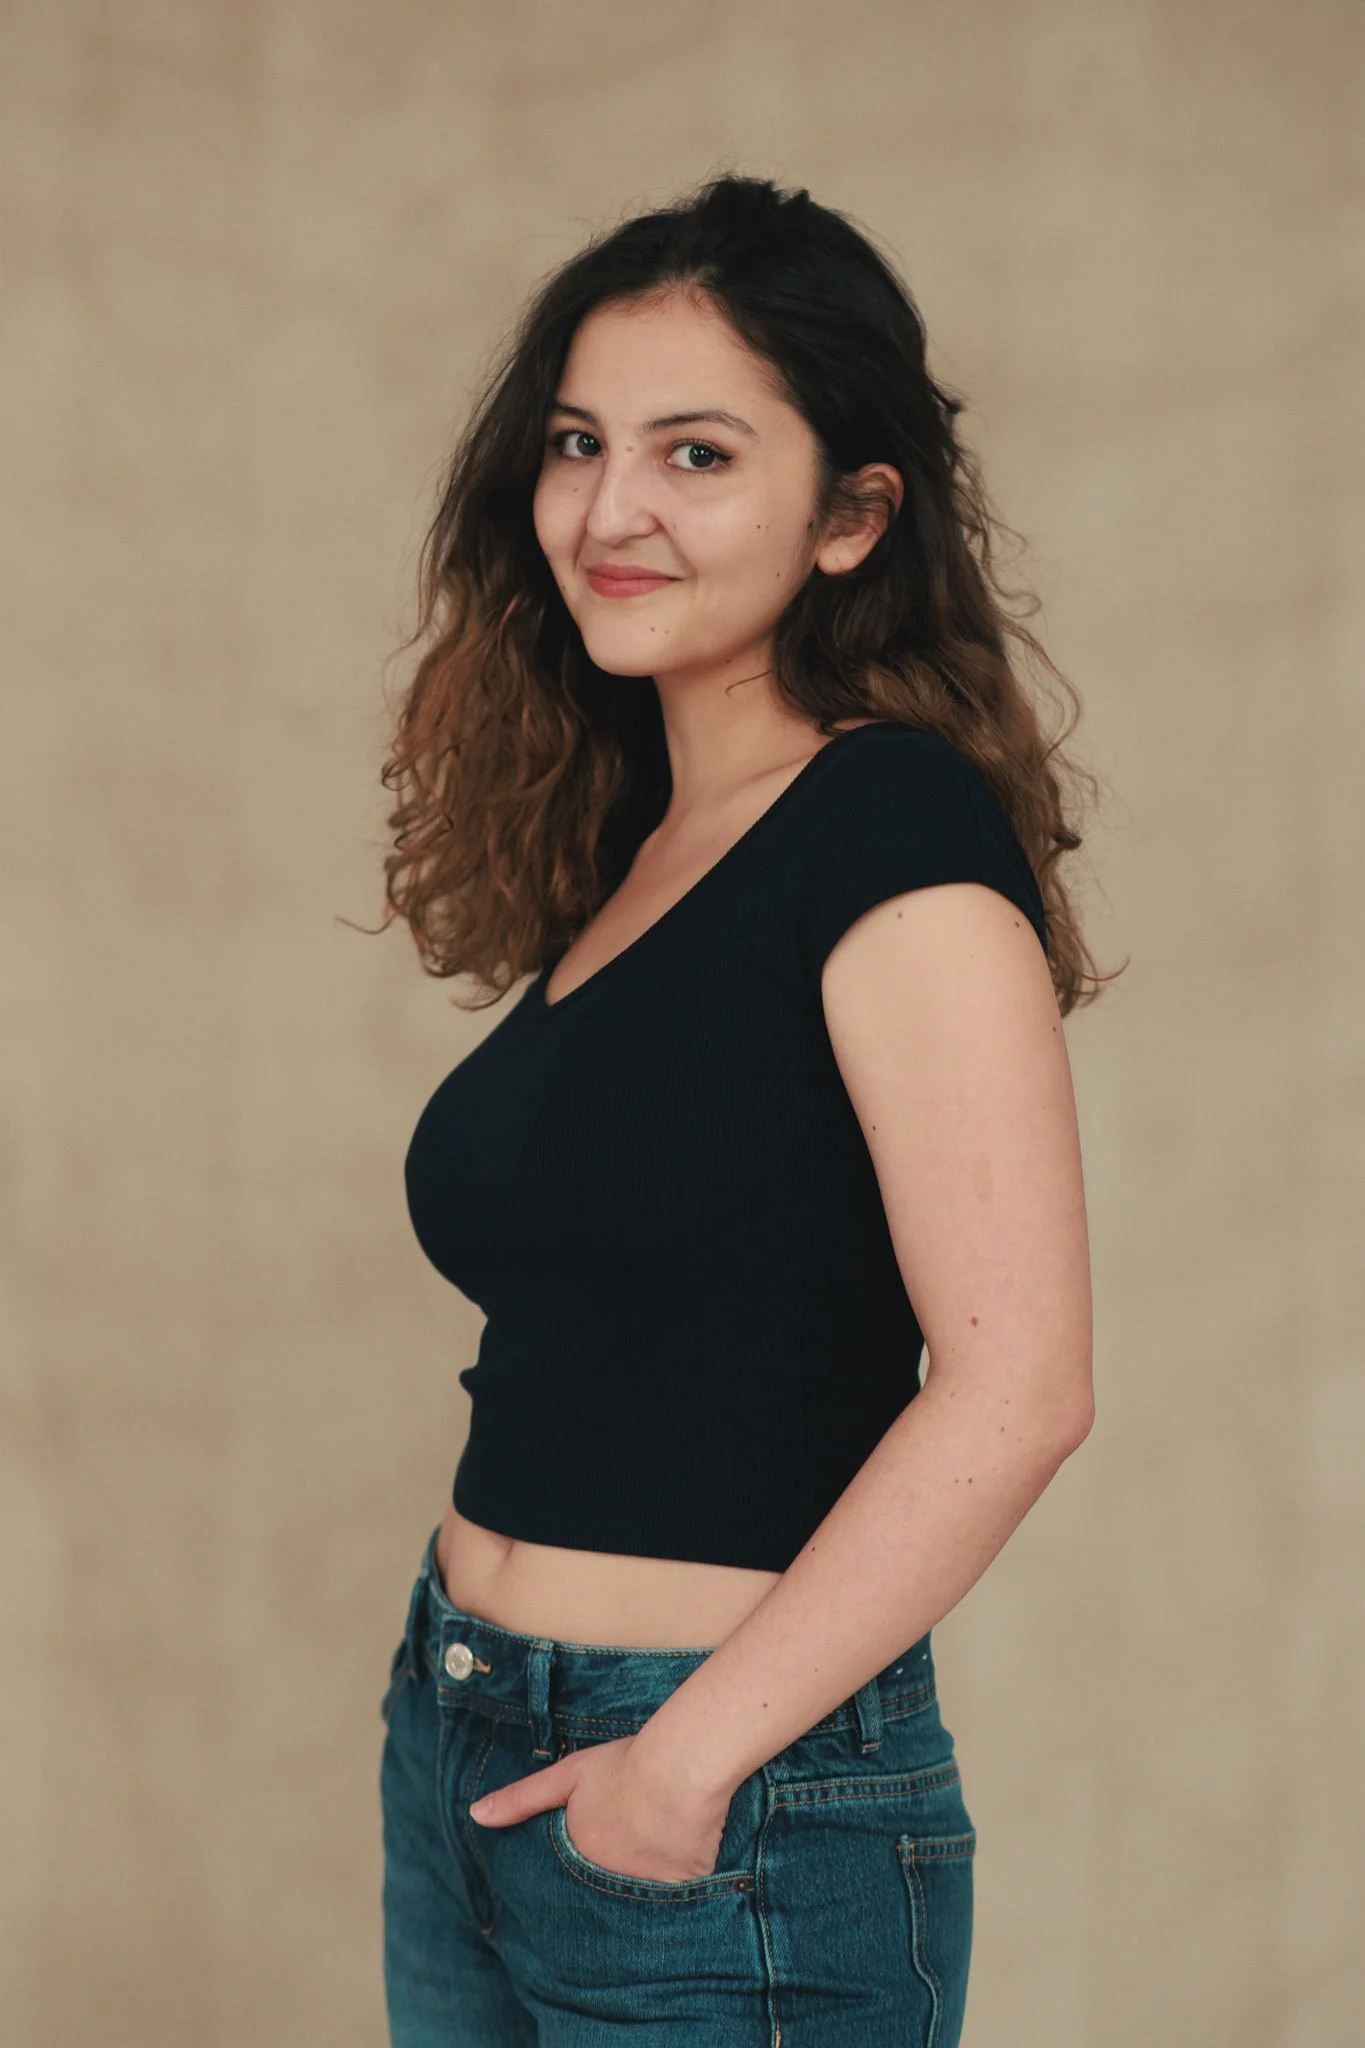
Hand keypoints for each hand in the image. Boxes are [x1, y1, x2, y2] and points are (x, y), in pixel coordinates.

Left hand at [468, 1731, 733, 1882]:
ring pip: (638, 1902)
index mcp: (576, 1859)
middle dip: (605, 1889)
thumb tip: (475, 1815)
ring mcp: (643, 1894)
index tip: (586, 1866)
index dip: (577, 1875)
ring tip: (651, 1858)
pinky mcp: (679, 1894)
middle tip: (622, 1859)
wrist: (679, 1772)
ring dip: (640, 1889)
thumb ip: (522, 1800)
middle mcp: (605, 1885)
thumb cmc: (622, 1767)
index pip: (566, 1886)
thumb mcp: (566, 1776)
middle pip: (602, 1898)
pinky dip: (675, 1888)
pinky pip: (675, 1899)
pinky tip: (680, 1860)